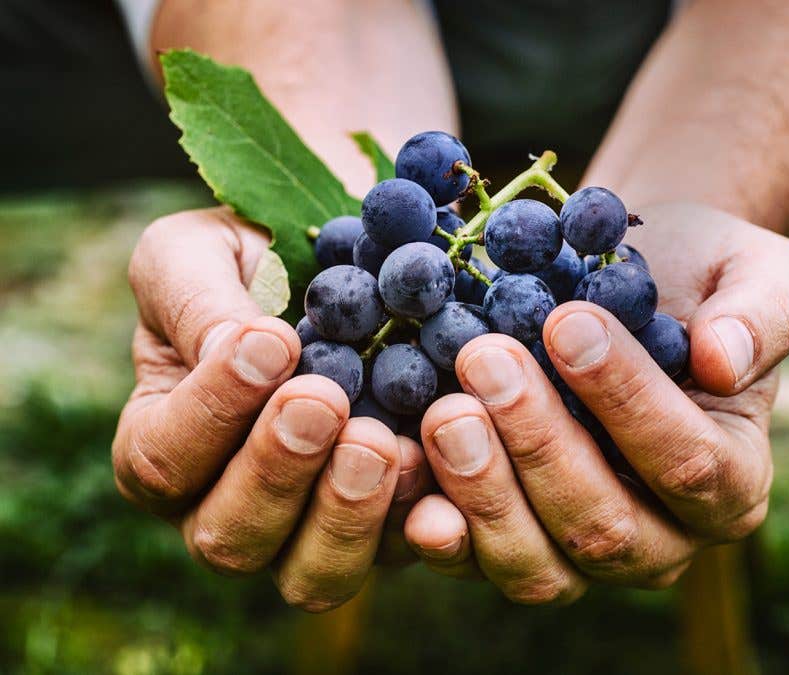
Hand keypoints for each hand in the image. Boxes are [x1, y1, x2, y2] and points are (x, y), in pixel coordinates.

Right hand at [113, 207, 431, 610]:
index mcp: (163, 446)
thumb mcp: (197, 253)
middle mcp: (225, 507)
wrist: (336, 271)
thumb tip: (234, 351)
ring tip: (379, 441)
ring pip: (312, 574)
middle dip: (278, 472)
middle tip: (323, 400)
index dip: (214, 409)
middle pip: (231, 537)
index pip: (164, 458)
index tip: (273, 340)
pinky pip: (399, 552)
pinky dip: (421, 522)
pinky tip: (441, 475)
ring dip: (346, 514)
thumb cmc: (247, 262)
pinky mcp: (382, 527)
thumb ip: (193, 300)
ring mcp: (307, 529)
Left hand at [404, 202, 788, 601]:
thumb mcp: (755, 271)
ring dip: (483, 491)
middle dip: (539, 444)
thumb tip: (726, 362)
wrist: (615, 284)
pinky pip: (472, 560)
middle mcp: (659, 536)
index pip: (687, 462)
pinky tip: (405, 473)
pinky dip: (435, 527)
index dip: (626, 399)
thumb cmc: (692, 277)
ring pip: (535, 565)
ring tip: (444, 410)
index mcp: (730, 480)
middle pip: (603, 526)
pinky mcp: (509, 539)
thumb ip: (764, 313)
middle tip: (487, 359)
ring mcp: (578, 551)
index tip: (567, 322)